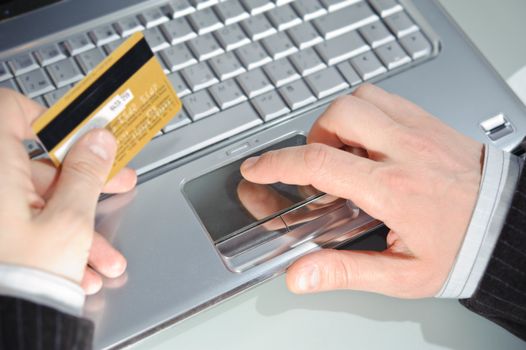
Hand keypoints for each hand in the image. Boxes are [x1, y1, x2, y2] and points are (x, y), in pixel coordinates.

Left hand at [0, 88, 135, 294]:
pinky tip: (80, 271)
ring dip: (79, 226)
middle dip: (87, 181)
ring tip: (104, 256)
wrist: (5, 332)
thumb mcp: (71, 222)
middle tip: (118, 183)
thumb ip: (87, 174)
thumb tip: (97, 140)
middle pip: (41, 166)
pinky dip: (58, 244)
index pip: (12, 111)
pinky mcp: (0, 235)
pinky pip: (30, 228)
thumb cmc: (24, 278)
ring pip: (42, 205)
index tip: (82, 135)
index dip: (50, 119)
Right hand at [241, 84, 482, 297]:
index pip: (319, 163)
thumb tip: (299, 276)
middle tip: (320, 165)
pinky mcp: (429, 121)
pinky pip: (385, 97)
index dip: (277, 162)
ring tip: (345, 152)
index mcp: (393, 190)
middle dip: (313, 137)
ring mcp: (419, 129)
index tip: (257, 166)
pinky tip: (369, 139)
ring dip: (339, 121)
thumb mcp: (401, 274)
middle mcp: (404, 151)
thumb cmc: (461, 248)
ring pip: (360, 98)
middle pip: (339, 115)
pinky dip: (365, 111)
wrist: (508, 226)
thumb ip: (345, 271)